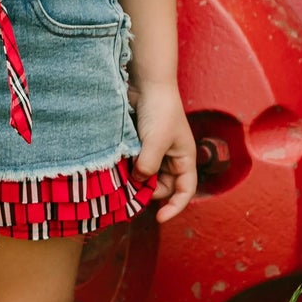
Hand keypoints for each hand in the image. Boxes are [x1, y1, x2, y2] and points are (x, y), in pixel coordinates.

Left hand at [132, 83, 196, 223]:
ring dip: (134, 180)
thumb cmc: (160, 108)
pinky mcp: (137, 145)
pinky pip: (132, 165)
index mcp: (184, 158)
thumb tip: (137, 181)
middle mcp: (170, 158)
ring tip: (122, 177)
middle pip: (161, 187)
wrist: (145, 82)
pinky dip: (126, 169)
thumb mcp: (156, 140)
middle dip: (148, 191)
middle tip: (131, 189)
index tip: (159, 218)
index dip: (175, 207)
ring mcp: (153, 152)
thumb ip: (148, 164)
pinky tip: (117, 167)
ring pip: (145, 177)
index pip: (185, 190)